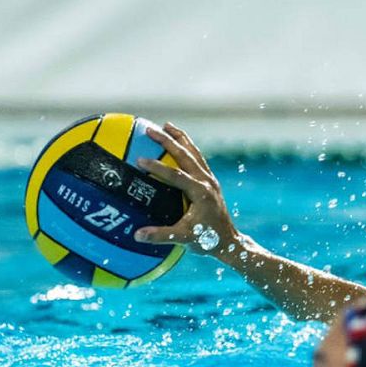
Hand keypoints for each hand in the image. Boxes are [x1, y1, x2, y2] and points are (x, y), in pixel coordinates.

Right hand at [133, 122, 238, 255]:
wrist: (228, 241)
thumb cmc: (207, 240)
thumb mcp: (184, 238)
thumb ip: (161, 236)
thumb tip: (136, 235)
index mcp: (201, 193)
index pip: (176, 176)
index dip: (158, 168)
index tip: (139, 160)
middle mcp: (207, 182)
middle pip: (186, 156)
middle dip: (168, 141)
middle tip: (150, 129)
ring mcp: (210, 180)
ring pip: (194, 152)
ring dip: (180, 138)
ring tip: (166, 125)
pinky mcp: (210, 181)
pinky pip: (197, 159)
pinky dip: (187, 147)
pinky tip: (178, 142)